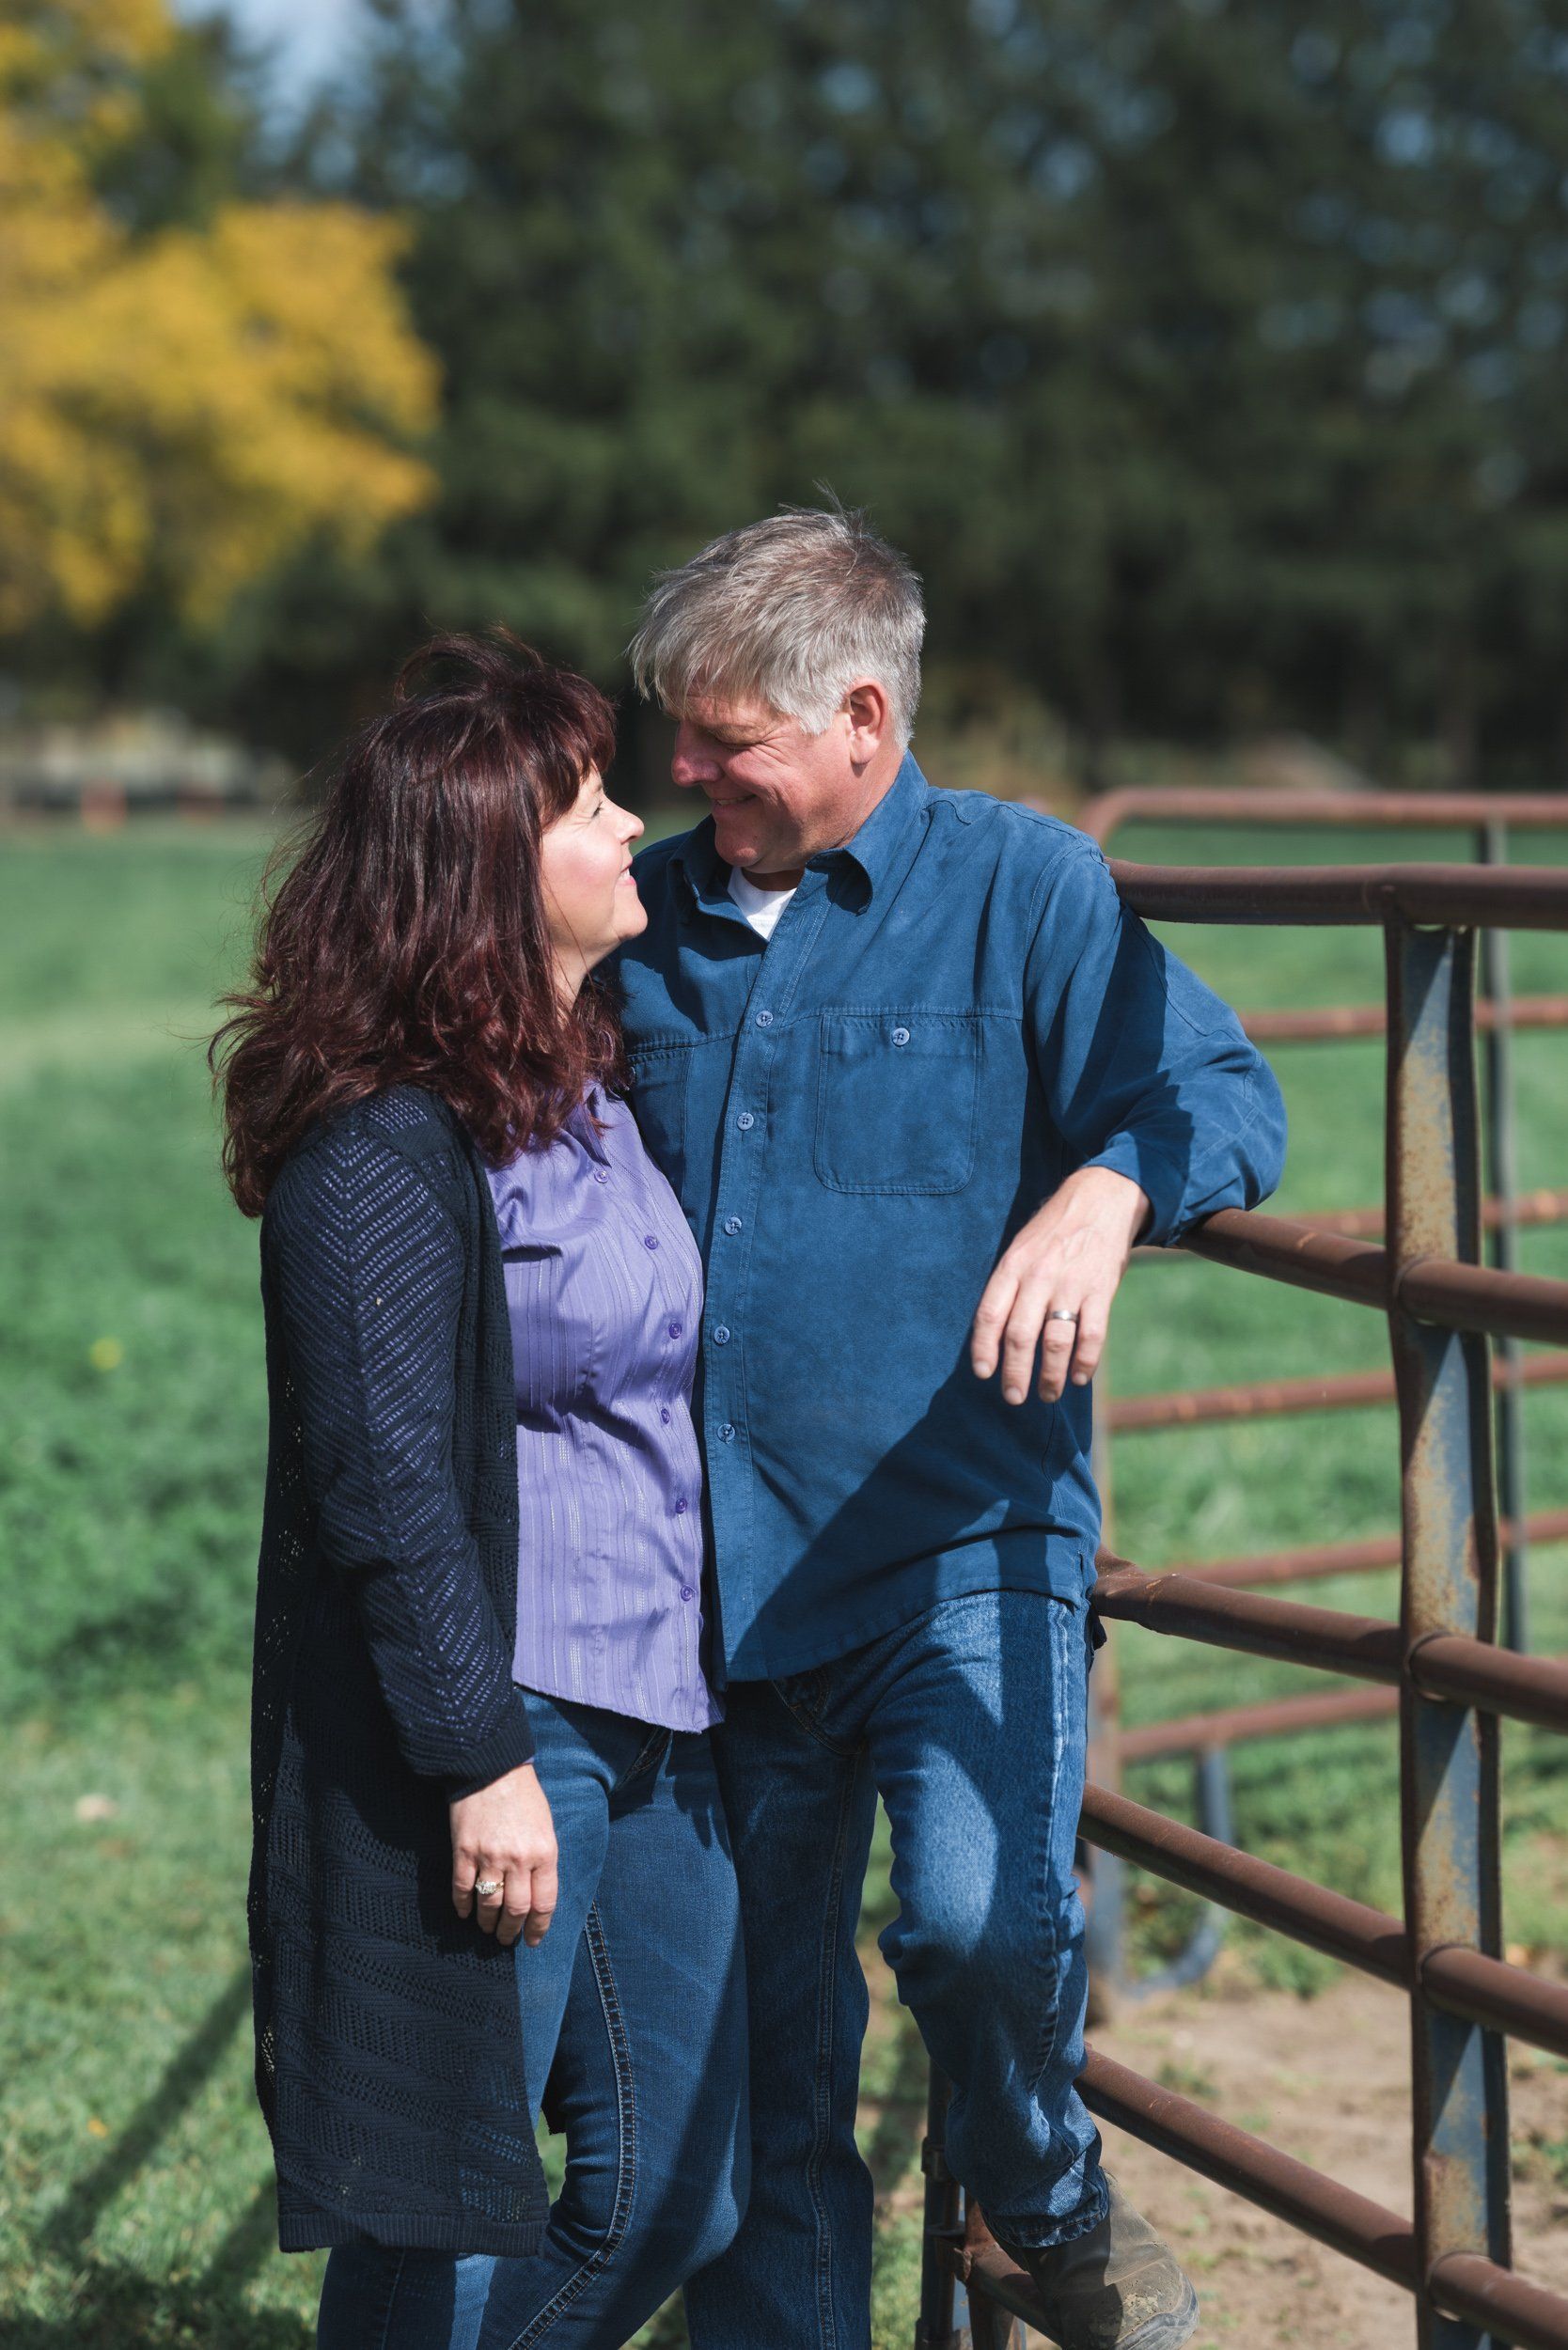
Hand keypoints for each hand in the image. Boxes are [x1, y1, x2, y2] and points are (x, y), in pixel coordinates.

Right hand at [450, 1760, 557, 1948]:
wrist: (491, 1767)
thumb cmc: (524, 1796)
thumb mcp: (545, 1826)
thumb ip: (542, 1860)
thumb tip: (536, 1895)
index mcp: (544, 1853)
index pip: (544, 1903)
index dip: (538, 1928)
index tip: (532, 1940)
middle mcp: (518, 1859)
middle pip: (515, 1910)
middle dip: (510, 1932)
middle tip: (506, 1939)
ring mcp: (489, 1856)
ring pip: (488, 1905)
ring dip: (487, 1923)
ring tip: (487, 1929)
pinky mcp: (463, 1851)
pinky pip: (462, 1889)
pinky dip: (462, 1906)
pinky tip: (464, 1913)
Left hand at [970, 1165, 1149, 1404]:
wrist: (1101, 1198)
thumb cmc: (1054, 1231)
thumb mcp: (1021, 1247)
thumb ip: (1009, 1286)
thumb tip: (995, 1335)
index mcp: (1013, 1265)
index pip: (990, 1313)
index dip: (984, 1348)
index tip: (984, 1374)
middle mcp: (1039, 1276)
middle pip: (1020, 1335)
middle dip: (1015, 1373)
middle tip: (1014, 1397)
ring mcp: (1071, 1284)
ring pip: (1055, 1341)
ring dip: (1050, 1375)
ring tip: (1047, 1394)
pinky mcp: (1101, 1289)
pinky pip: (1091, 1335)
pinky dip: (1085, 1362)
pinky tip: (1078, 1377)